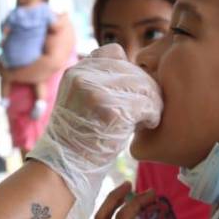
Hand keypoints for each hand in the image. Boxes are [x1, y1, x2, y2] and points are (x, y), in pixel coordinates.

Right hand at [28, 45, 162, 218]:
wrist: (65, 166)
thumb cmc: (79, 137)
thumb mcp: (79, 99)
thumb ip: (98, 81)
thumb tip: (134, 69)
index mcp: (75, 71)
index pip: (114, 52)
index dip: (127, 70)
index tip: (130, 91)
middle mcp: (83, 76)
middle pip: (132, 69)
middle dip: (144, 88)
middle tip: (147, 107)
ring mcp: (96, 92)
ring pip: (143, 85)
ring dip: (152, 102)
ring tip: (147, 117)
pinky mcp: (111, 110)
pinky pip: (146, 105)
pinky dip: (152, 116)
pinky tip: (147, 125)